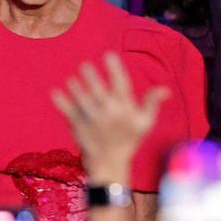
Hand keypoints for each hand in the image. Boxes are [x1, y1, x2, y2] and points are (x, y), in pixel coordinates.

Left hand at [51, 52, 169, 182]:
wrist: (110, 164)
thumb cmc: (129, 141)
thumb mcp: (145, 123)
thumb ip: (152, 103)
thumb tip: (165, 89)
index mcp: (125, 109)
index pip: (120, 85)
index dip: (115, 70)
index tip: (109, 55)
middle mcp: (109, 114)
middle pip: (99, 91)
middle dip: (92, 78)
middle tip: (85, 65)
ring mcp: (93, 121)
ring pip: (83, 100)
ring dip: (76, 89)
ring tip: (71, 80)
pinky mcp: (79, 127)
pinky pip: (69, 112)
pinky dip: (61, 102)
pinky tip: (55, 92)